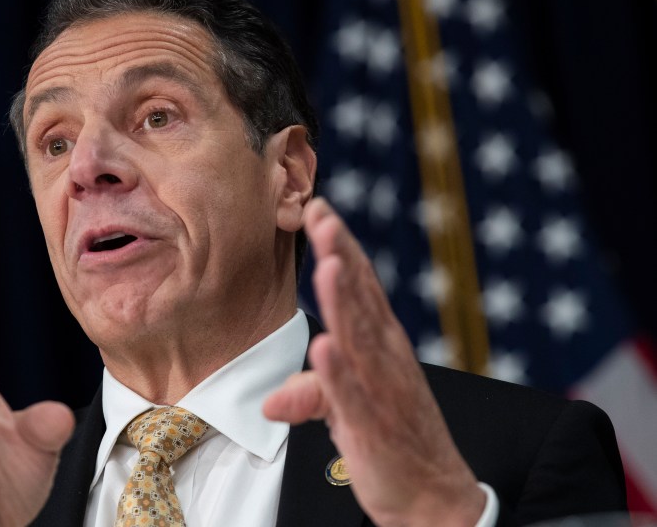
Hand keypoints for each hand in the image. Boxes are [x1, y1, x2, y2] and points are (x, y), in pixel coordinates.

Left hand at [264, 198, 484, 526]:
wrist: (432, 497)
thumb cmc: (391, 440)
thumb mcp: (348, 409)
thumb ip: (315, 390)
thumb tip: (274, 400)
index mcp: (381, 345)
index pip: (361, 285)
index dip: (341, 247)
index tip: (319, 209)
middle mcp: (385, 359)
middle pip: (361, 299)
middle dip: (342, 255)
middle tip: (322, 215)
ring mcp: (381, 391)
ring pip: (361, 338)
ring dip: (345, 301)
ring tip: (328, 263)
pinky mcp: (373, 428)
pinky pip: (353, 396)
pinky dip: (339, 373)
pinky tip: (325, 346)